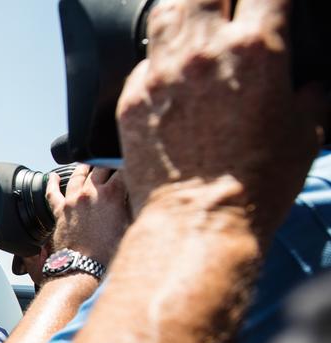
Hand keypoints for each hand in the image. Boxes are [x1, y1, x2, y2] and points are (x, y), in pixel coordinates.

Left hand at [48, 165, 130, 265]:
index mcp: (112, 194)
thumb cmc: (108, 252)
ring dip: (85, 167)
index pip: (123, 170)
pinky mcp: (60, 210)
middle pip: (101, 167)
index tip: (132, 164)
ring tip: (88, 163)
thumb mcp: (129, 227)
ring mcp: (73, 200)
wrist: (82, 266)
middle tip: (113, 162)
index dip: (129, 165)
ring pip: (78, 175)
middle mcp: (90, 192)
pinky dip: (53, 182)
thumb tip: (137, 197)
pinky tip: (54, 176)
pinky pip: (53, 192)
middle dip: (109, 163)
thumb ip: (132, 208)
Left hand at [117, 0, 324, 231]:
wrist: (199, 220)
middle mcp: (202, 51)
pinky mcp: (132, 97)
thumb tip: (311, 87)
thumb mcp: (307, 132)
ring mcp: (161, 72)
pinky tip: (170, 68)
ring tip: (197, 18)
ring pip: (167, 11)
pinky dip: (158, 57)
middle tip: (228, 6)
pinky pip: (142, 60)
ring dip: (185, 9)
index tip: (269, 6)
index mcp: (255, 48)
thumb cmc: (255, 183)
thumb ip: (310, 94)